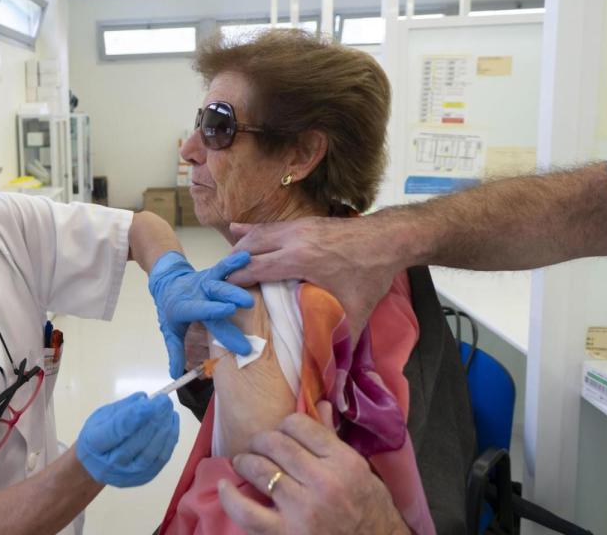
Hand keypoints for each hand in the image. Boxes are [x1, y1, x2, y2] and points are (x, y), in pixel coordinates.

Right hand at [75, 393, 179, 487]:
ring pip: (151, 453)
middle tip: (164, 401)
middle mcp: (111, 464)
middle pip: (137, 442)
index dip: (136, 416)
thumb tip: (144, 399)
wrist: (95, 466)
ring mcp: (128, 474)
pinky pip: (161, 459)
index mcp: (94, 444)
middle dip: (154, 419)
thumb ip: (123, 408)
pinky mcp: (143, 478)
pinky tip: (172, 423)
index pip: (117, 430)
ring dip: (165, 430)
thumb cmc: (98, 435)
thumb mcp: (101, 416)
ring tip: (170, 411)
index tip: (152, 401)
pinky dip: (170, 440)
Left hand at [149, 251, 254, 377]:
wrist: (168, 281)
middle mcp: (197, 292)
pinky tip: (248, 255)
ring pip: (222, 278)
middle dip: (230, 296)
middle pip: (214, 293)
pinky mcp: (214, 273)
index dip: (213, 309)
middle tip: (248, 303)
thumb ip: (175, 351)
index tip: (228, 311)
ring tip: (254, 280)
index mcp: (185, 307)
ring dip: (237, 281)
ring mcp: (206, 280)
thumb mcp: (170, 330)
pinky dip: (235, 261)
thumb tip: (176, 375)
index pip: (200, 309)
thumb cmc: (173, 310)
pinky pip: (225, 266)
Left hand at [218, 402, 407, 534]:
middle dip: (261, 441)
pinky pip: (245, 510)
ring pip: (260, 469)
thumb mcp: (360, 471)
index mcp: (344, 462)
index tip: (282, 433)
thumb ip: (333, 438)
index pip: (299, 424)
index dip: (285, 424)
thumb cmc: (368, 509)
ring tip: (243, 463)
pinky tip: (225, 486)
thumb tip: (319, 403)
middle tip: (258, 447)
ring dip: (245, 462)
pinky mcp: (285, 534)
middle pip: (275, 443)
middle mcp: (324, 483)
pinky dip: (229, 496)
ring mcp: (302, 509)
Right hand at [226, 218, 399, 340]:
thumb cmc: (370, 274)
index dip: (232, 281)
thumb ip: (341, 344)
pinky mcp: (303, 221)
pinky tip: (236, 230)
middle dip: (230, 265)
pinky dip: (251, 232)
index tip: (218, 294)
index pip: (253, 268)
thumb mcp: (355, 312)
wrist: (390, 238)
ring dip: (238, 249)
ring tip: (224, 266)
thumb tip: (336, 385)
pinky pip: (268, 226)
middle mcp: (292, 238)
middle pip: (247, 247)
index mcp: (298, 259)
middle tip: (217, 283)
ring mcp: (297, 226)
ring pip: (255, 233)